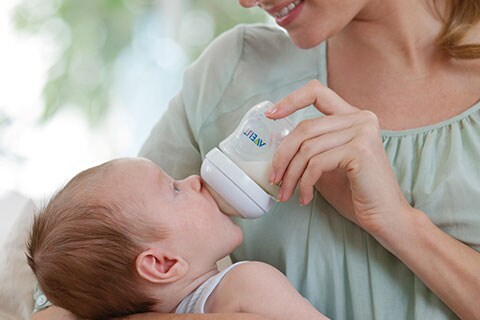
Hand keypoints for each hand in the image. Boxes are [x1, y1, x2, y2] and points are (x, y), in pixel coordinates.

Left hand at [266, 80, 411, 233]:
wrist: (384, 217)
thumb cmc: (354, 192)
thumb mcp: (326, 164)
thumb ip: (309, 148)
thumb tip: (276, 144)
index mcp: (353, 116)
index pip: (317, 92)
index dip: (290, 100)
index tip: (270, 115)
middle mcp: (361, 118)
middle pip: (305, 127)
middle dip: (282, 156)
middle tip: (273, 178)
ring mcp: (362, 132)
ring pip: (307, 148)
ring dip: (290, 175)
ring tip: (287, 194)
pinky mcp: (359, 150)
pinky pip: (316, 163)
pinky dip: (305, 183)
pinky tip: (305, 198)